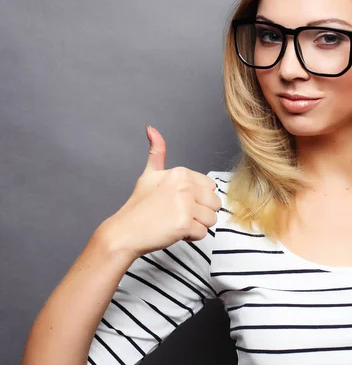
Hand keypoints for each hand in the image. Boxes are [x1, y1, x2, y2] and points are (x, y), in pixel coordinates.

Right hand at [97, 125, 221, 258]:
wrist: (124, 232)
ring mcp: (185, 204)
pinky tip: (174, 231)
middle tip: (177, 214)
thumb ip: (156, 152)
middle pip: (214, 202)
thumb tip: (151, 128)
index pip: (210, 187)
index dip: (197, 198)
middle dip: (200, 212)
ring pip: (211, 219)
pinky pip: (203, 233)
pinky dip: (191, 236)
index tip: (178, 202)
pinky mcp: (185, 223)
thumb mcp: (148, 174)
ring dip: (197, 225)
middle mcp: (185, 185)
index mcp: (181, 172)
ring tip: (176, 222)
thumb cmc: (139, 207)